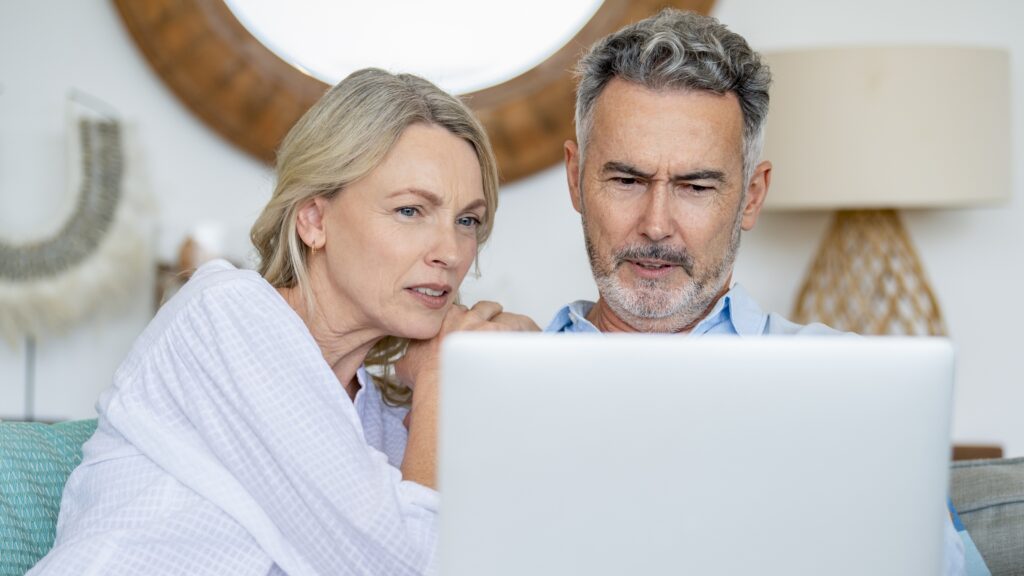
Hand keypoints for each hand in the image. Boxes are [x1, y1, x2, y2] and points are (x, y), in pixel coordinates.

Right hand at [395, 301, 538, 390]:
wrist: (438, 386)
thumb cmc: (425, 378)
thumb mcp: (406, 366)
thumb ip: (407, 361)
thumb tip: (404, 368)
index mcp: (441, 321)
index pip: (456, 312)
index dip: (464, 320)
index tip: (467, 330)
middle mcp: (462, 317)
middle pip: (479, 308)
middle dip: (485, 316)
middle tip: (490, 328)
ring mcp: (482, 323)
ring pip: (498, 312)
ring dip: (504, 320)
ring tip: (512, 328)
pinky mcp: (500, 331)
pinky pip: (519, 323)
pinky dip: (526, 329)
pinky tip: (532, 335)